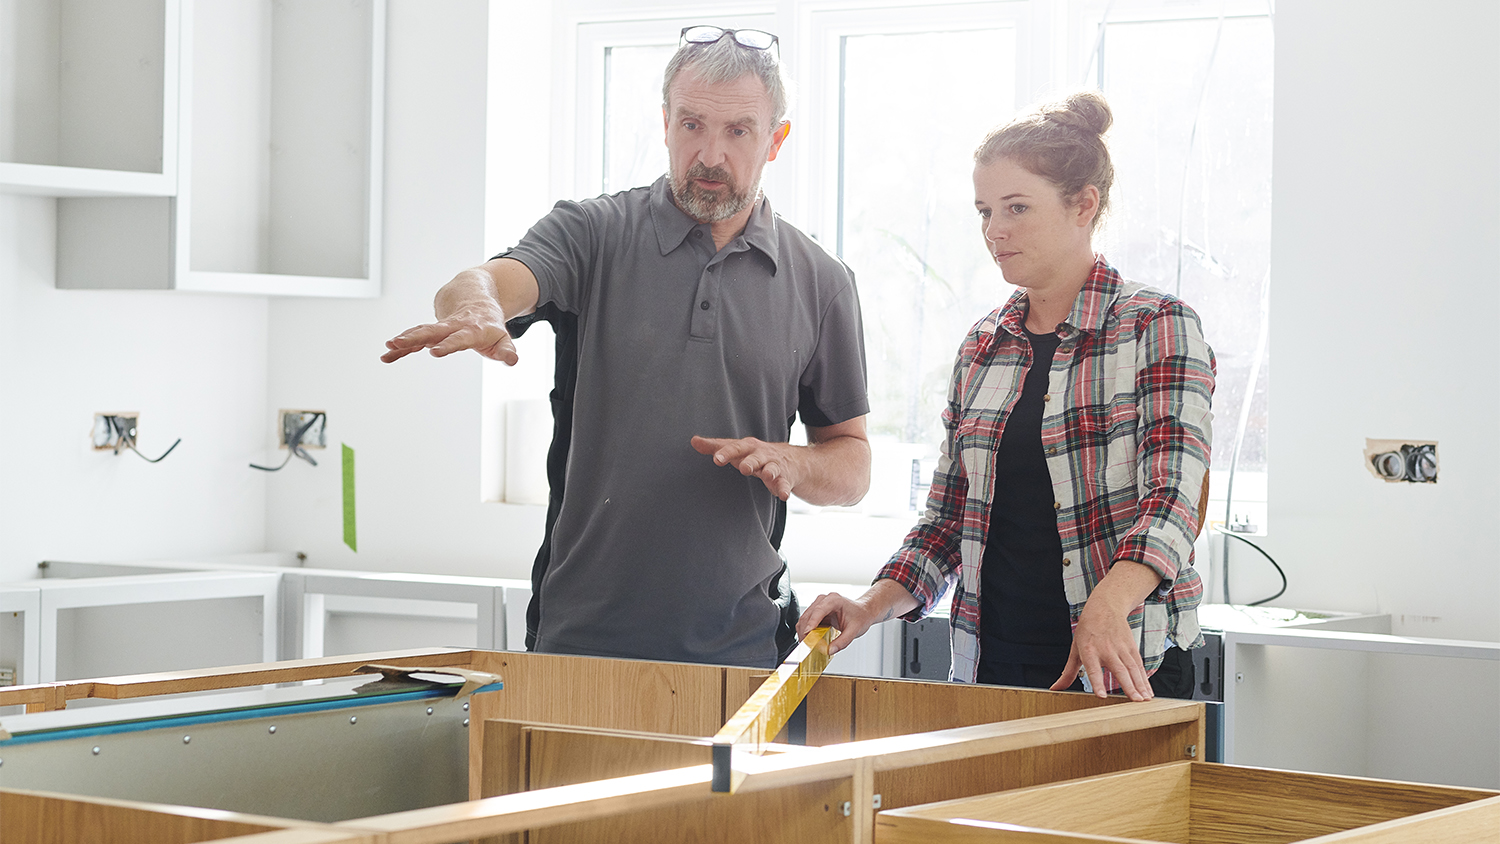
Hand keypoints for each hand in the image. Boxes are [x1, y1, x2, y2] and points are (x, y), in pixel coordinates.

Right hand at [381, 302, 518, 364]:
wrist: (477, 298)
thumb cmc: (490, 324)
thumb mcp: (503, 338)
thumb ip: (506, 350)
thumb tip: (512, 360)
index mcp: (471, 329)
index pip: (458, 338)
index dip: (447, 344)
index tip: (434, 351)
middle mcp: (452, 326)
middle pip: (431, 331)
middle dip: (413, 338)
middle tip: (397, 344)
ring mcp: (440, 328)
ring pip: (419, 332)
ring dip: (404, 340)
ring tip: (388, 348)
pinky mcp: (432, 332)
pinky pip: (415, 340)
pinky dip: (402, 348)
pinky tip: (387, 356)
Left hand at [691, 436, 800, 499]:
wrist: (791, 459)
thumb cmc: (756, 454)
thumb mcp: (737, 449)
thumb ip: (715, 446)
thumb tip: (693, 441)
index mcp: (748, 447)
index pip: (735, 448)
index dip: (726, 452)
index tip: (717, 459)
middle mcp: (761, 455)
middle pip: (755, 457)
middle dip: (750, 462)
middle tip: (743, 468)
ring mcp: (774, 466)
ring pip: (772, 468)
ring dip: (770, 471)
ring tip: (767, 475)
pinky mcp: (784, 479)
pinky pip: (784, 484)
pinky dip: (784, 489)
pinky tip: (784, 495)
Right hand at [796, 580, 918, 655]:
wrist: (867, 611)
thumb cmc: (862, 617)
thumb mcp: (855, 631)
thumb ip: (843, 641)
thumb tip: (830, 651)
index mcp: (832, 600)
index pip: (815, 614)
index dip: (808, 628)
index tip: (805, 640)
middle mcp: (824, 600)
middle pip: (806, 617)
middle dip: (804, 632)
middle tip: (806, 647)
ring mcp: (820, 604)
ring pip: (804, 619)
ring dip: (804, 633)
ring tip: (808, 645)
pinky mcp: (819, 611)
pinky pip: (808, 621)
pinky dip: (807, 631)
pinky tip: (811, 641)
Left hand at [1051, 599, 1152, 700]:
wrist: (1105, 607)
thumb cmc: (1087, 630)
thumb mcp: (1075, 649)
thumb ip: (1068, 672)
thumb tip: (1055, 689)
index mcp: (1089, 651)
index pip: (1093, 670)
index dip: (1097, 683)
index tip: (1102, 696)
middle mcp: (1106, 650)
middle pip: (1119, 670)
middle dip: (1128, 686)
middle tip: (1135, 701)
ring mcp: (1121, 648)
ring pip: (1132, 669)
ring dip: (1140, 685)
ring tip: (1145, 701)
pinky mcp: (1132, 647)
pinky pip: (1139, 666)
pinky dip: (1144, 680)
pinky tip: (1148, 692)